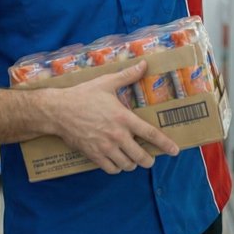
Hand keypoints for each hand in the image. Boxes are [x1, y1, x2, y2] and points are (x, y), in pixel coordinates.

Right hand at [46, 59, 179, 174]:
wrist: (59, 110)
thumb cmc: (83, 95)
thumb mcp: (107, 83)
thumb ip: (128, 76)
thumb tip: (144, 64)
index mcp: (123, 118)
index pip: (150, 134)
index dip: (165, 144)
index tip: (175, 150)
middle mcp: (117, 135)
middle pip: (141, 156)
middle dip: (148, 160)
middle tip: (150, 158)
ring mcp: (105, 147)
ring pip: (127, 165)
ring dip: (132, 164)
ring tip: (132, 158)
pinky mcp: (93, 155)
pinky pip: (111, 169)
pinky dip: (117, 168)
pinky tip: (117, 161)